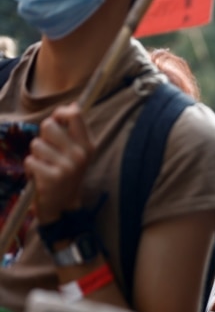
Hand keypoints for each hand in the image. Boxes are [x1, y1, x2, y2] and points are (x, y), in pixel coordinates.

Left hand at [24, 103, 93, 223]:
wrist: (63, 205)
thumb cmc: (65, 172)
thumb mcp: (77, 152)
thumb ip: (73, 131)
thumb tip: (72, 106)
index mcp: (88, 145)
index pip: (74, 114)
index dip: (60, 112)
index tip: (57, 120)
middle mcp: (80, 154)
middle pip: (49, 125)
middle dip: (43, 137)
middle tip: (49, 152)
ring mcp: (67, 166)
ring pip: (36, 144)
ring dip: (36, 155)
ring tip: (45, 166)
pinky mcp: (52, 177)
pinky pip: (29, 160)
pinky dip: (30, 169)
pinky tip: (40, 176)